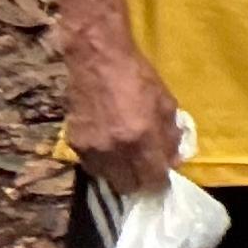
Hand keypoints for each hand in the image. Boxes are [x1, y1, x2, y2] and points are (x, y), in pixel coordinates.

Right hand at [62, 26, 182, 198]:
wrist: (97, 60)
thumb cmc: (137, 77)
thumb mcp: (166, 103)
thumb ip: (171, 135)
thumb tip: (172, 160)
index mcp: (141, 138)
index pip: (152, 179)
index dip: (160, 182)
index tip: (163, 178)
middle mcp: (115, 149)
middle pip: (128, 186)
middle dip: (139, 182)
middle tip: (145, 171)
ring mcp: (92, 148)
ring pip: (108, 179)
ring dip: (120, 174)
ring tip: (127, 159)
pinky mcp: (74, 144)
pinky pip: (92, 166)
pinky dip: (103, 163)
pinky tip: (110, 148)